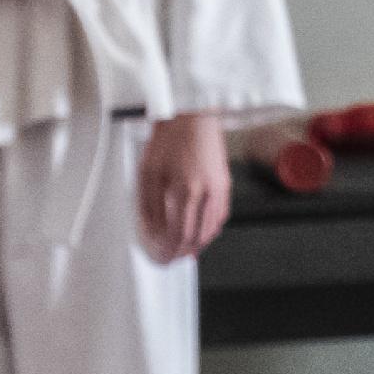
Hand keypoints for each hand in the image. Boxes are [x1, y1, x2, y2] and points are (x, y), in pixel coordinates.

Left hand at [138, 110, 232, 262]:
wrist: (192, 115)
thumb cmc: (170, 138)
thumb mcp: (149, 171)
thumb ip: (149, 205)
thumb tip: (151, 230)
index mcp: (185, 191)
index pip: (178, 234)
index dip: (169, 251)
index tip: (161, 258)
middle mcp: (206, 193)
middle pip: (196, 236)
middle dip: (183, 252)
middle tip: (171, 259)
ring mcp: (219, 189)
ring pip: (211, 228)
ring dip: (198, 243)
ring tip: (185, 250)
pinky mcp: (225, 183)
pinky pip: (221, 215)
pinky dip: (210, 229)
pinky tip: (201, 231)